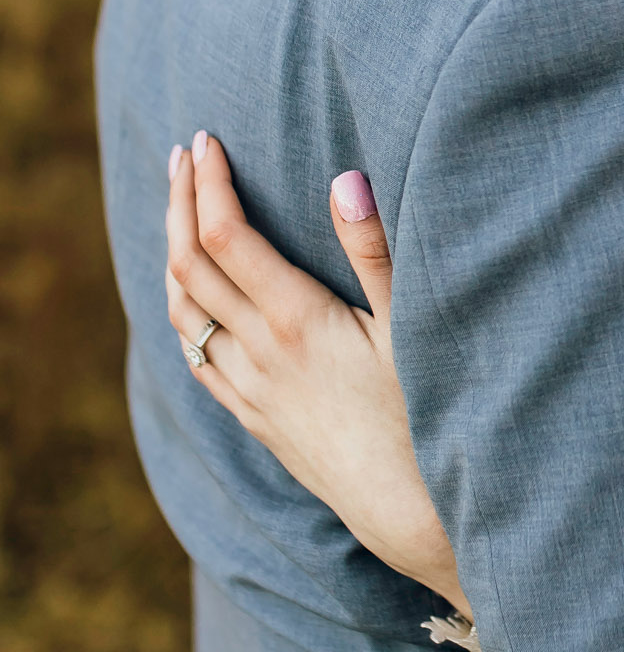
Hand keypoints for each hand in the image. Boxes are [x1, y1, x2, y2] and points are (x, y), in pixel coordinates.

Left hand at [165, 137, 469, 618]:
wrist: (406, 510)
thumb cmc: (422, 414)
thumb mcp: (411, 328)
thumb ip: (376, 251)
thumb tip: (345, 178)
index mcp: (296, 321)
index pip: (225, 235)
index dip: (210, 182)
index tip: (207, 141)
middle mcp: (259, 353)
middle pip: (190, 264)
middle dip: (180, 202)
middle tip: (183, 156)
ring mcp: (249, 389)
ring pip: (183, 311)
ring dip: (173, 252)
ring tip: (179, 210)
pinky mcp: (253, 417)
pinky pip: (196, 354)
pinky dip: (183, 309)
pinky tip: (193, 297)